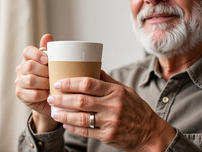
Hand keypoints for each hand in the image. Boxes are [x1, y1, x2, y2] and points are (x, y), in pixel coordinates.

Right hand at [14, 34, 57, 131]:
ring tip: (52, 85)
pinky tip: (48, 94)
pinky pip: (33, 94)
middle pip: (29, 66)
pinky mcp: (20, 94)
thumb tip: (47, 36)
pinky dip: (43, 94)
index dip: (37, 54)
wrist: (51, 99)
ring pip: (30, 80)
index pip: (27, 51)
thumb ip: (51, 51)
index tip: (47, 60)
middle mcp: (21, 69)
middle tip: (54, 75)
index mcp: (29, 58)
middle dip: (44, 71)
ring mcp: (19, 81)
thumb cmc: (53, 79)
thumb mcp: (54, 65)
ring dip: (44, 83)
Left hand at [47, 71, 175, 150]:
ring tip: (54, 111)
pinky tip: (65, 123)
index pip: (89, 84)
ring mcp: (110, 122)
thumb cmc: (137, 109)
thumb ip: (108, 81)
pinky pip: (85, 131)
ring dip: (64, 114)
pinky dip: (72, 127)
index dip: (71, 83)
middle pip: (81, 100)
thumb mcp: (126, 91)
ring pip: (80, 117)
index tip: (59, 83)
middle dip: (62, 99)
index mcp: (116, 92)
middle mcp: (112, 106)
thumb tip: (93, 66)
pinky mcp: (108, 136)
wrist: (150, 133)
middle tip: (51, 97)